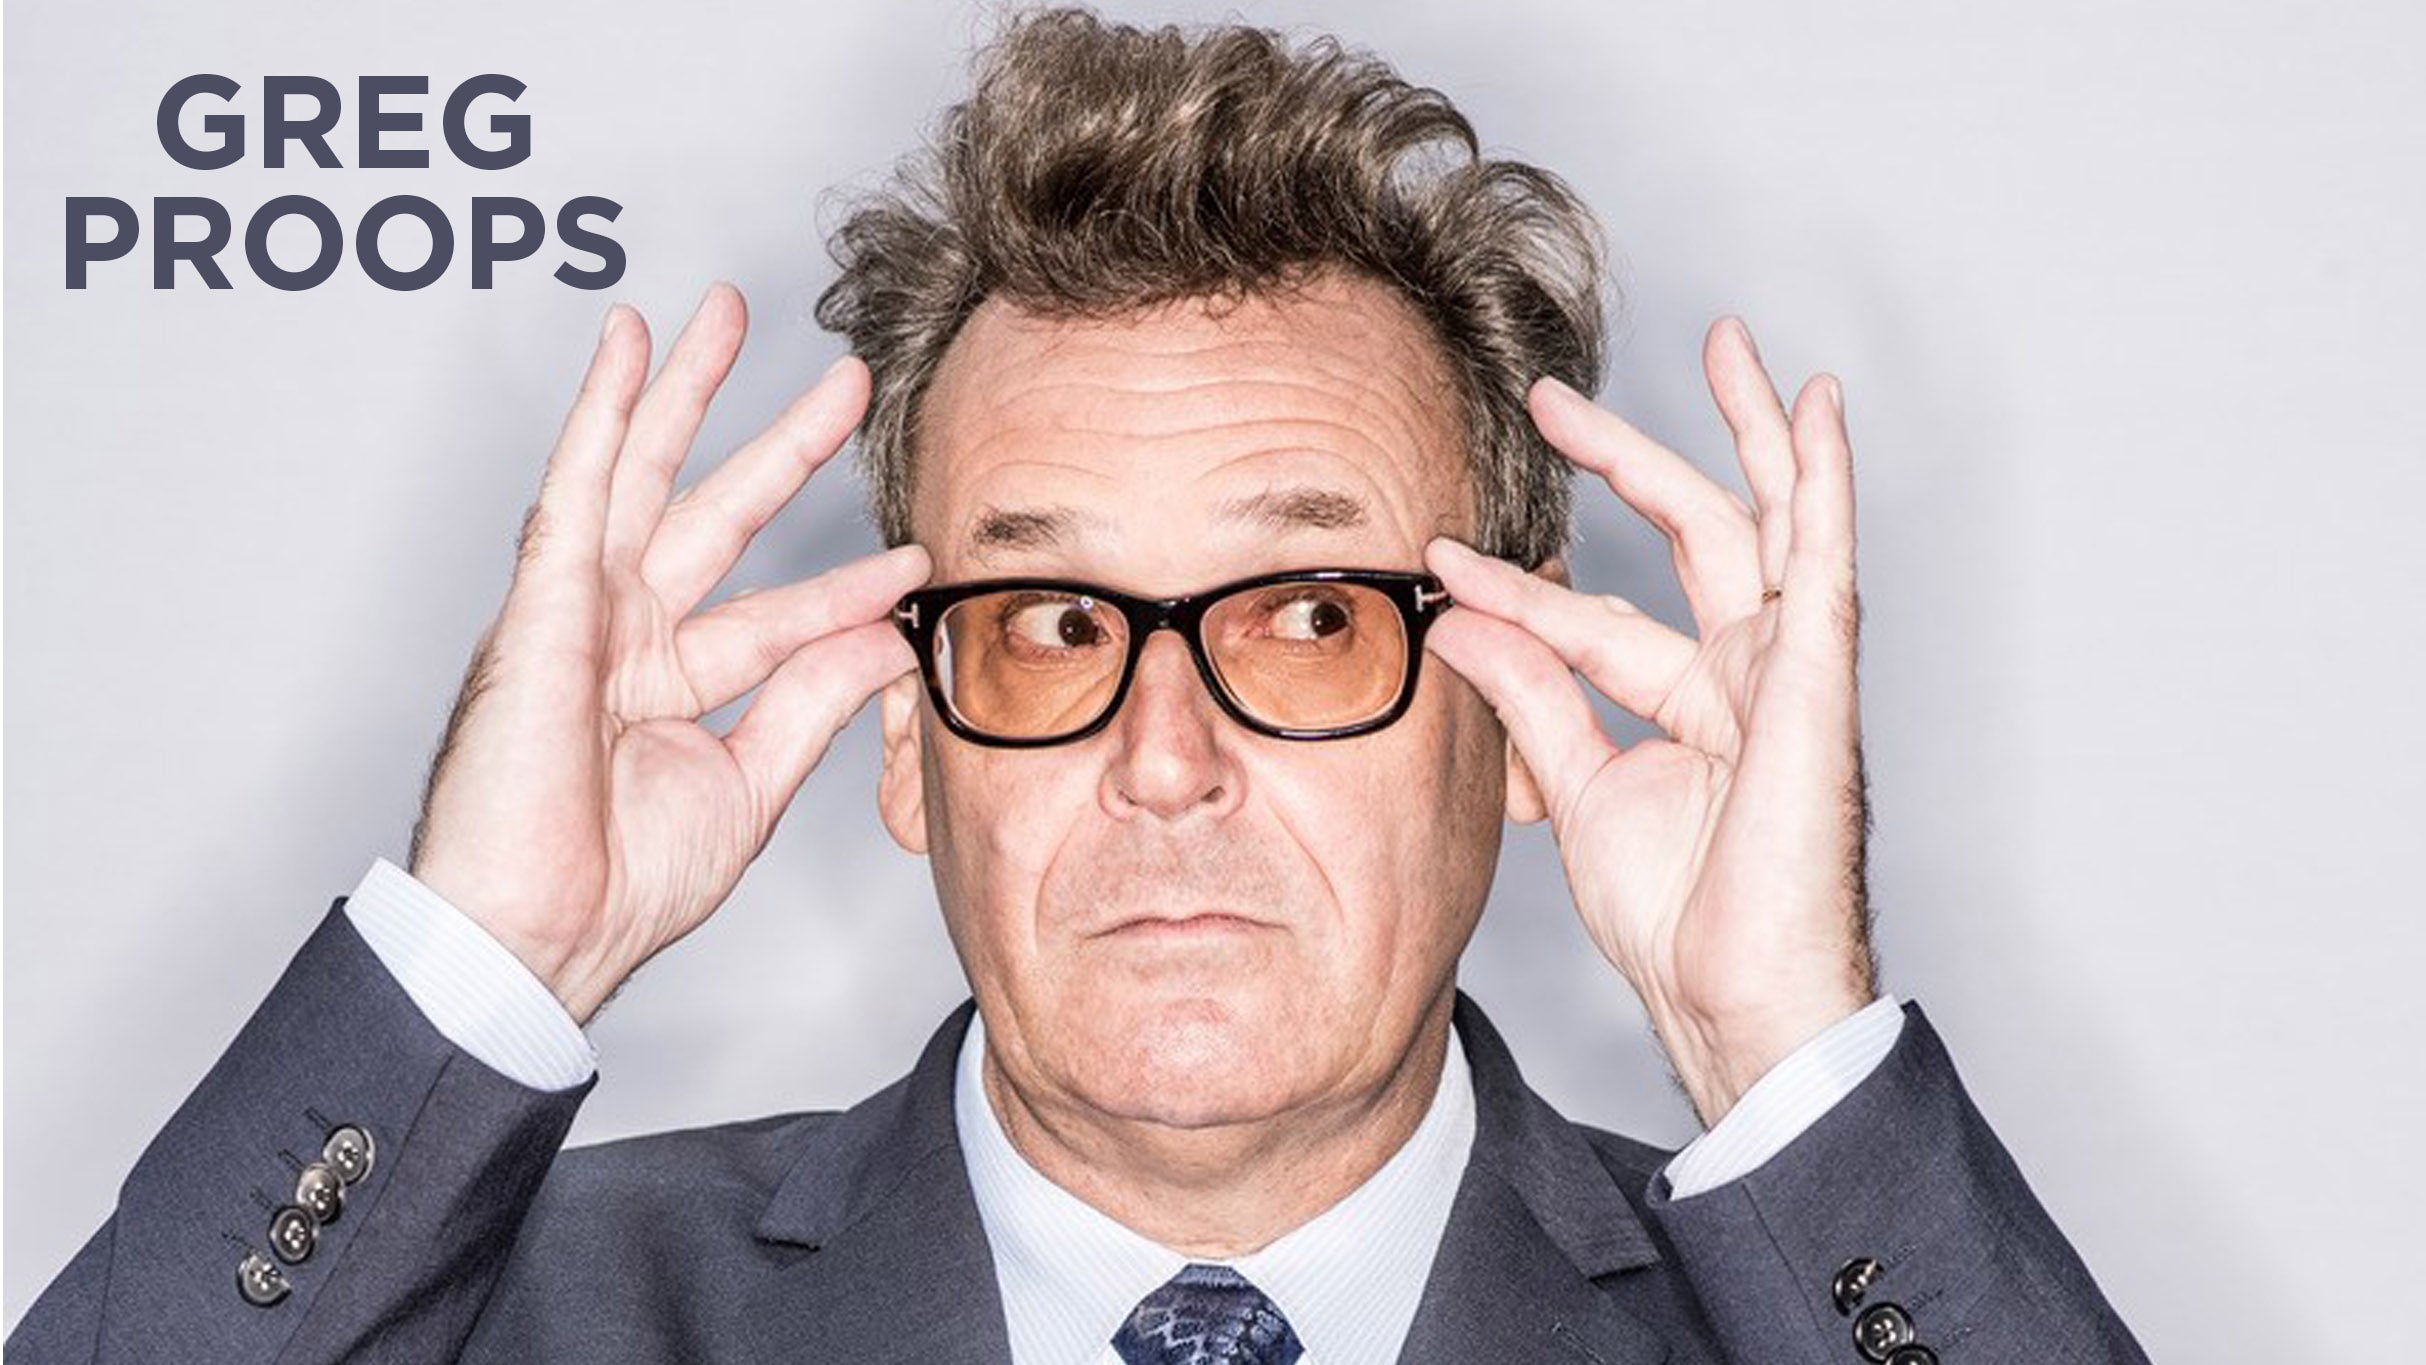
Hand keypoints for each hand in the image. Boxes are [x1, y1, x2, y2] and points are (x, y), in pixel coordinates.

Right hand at [408, 284, 931, 1023]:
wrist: (538, 933)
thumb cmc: (614, 883)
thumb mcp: (747, 783)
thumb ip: (812, 703)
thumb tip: (884, 639)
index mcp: (670, 685)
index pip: (781, 616)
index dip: (848, 586)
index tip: (916, 561)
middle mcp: (627, 636)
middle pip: (715, 514)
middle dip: (780, 444)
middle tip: (845, 381)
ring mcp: (583, 610)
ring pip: (644, 474)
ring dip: (684, 391)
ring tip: (725, 313)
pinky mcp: (544, 598)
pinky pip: (578, 484)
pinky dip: (600, 410)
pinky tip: (627, 346)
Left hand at [1423, 316, 1872, 1124]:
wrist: (1730, 994)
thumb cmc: (1675, 917)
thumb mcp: (1578, 787)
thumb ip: (1530, 696)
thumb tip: (1462, 621)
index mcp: (1689, 704)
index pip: (1591, 617)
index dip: (1514, 588)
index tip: (1439, 558)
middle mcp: (1742, 672)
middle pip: (1690, 537)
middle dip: (1626, 458)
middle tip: (1550, 397)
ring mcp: (1785, 671)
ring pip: (1767, 523)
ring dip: (1744, 431)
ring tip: (1724, 343)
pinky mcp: (1816, 679)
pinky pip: (1825, 560)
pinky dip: (1824, 480)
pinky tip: (1816, 408)